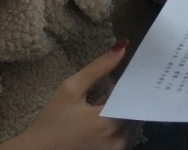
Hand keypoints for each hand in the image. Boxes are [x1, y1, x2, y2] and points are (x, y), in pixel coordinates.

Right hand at [0, 44, 136, 149]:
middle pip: (135, 112)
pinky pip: (124, 138)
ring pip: (131, 126)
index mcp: (109, 122)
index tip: (129, 73)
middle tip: (109, 90)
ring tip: (101, 105)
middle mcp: (118, 140)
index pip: (135, 98)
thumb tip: (122, 46)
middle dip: (125, 99)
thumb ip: (98, 68)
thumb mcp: (71, 89)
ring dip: (122, 113)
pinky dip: (118, 127)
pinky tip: (100, 120)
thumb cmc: (52, 121)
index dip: (132, 85)